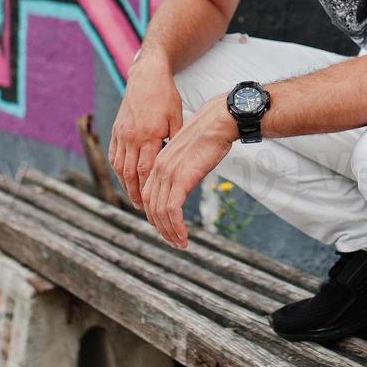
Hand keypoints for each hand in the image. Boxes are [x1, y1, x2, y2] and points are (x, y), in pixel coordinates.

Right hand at [109, 55, 182, 209]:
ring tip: (133, 198)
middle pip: (131, 173)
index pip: (146, 170)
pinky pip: (113, 155)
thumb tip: (180, 162)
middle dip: (135, 193)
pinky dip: (117, 170)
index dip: (148, 189)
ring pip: (120, 166)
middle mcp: (132, 136)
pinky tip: (123, 179)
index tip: (152, 203)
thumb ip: (175, 140)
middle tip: (141, 208)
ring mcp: (121, 133)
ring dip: (125, 185)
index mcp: (149, 135)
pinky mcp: (116, 129)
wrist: (147, 76)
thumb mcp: (177, 118)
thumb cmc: (166, 97)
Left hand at [141, 95, 236, 248]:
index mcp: (159, 162)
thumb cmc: (210, 135)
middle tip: (173, 242)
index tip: (166, 227)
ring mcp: (168, 174)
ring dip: (170, 232)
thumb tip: (186, 180)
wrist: (218, 122)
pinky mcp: (180, 179)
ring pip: (160, 212)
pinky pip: (172, 211)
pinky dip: (176, 227)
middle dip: (161, 228)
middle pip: (151, 207)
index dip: (155, 215)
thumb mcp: (190, 153)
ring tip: (180, 244)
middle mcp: (159, 169)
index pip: (148, 196)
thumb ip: (183, 167)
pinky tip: (184, 237)